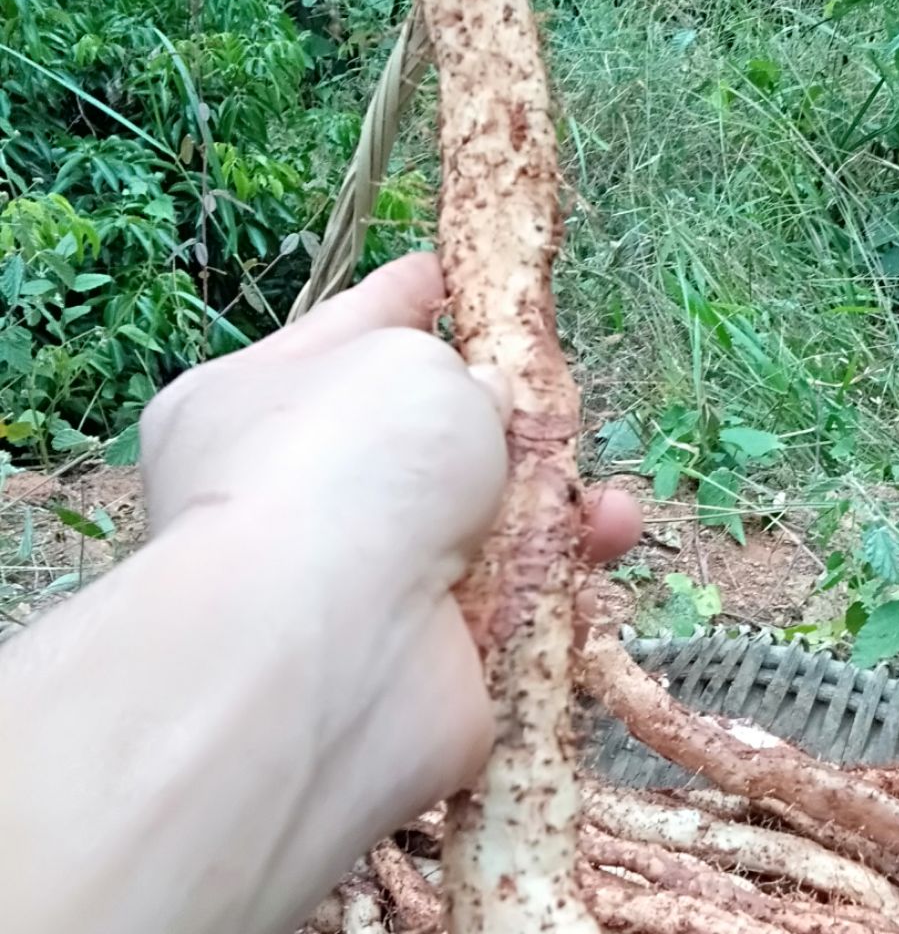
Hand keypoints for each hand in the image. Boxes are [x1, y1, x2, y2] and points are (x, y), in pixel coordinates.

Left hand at [141, 252, 640, 838]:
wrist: (335, 649)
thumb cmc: (348, 470)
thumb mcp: (412, 363)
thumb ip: (461, 368)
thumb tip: (486, 410)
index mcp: (254, 400)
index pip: (351, 328)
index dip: (421, 299)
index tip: (477, 276)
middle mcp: (298, 493)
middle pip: (430, 438)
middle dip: (511, 421)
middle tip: (561, 409)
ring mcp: (361, 583)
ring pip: (486, 525)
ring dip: (558, 505)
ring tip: (609, 506)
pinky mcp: (429, 657)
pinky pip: (517, 601)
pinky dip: (567, 574)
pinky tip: (605, 545)